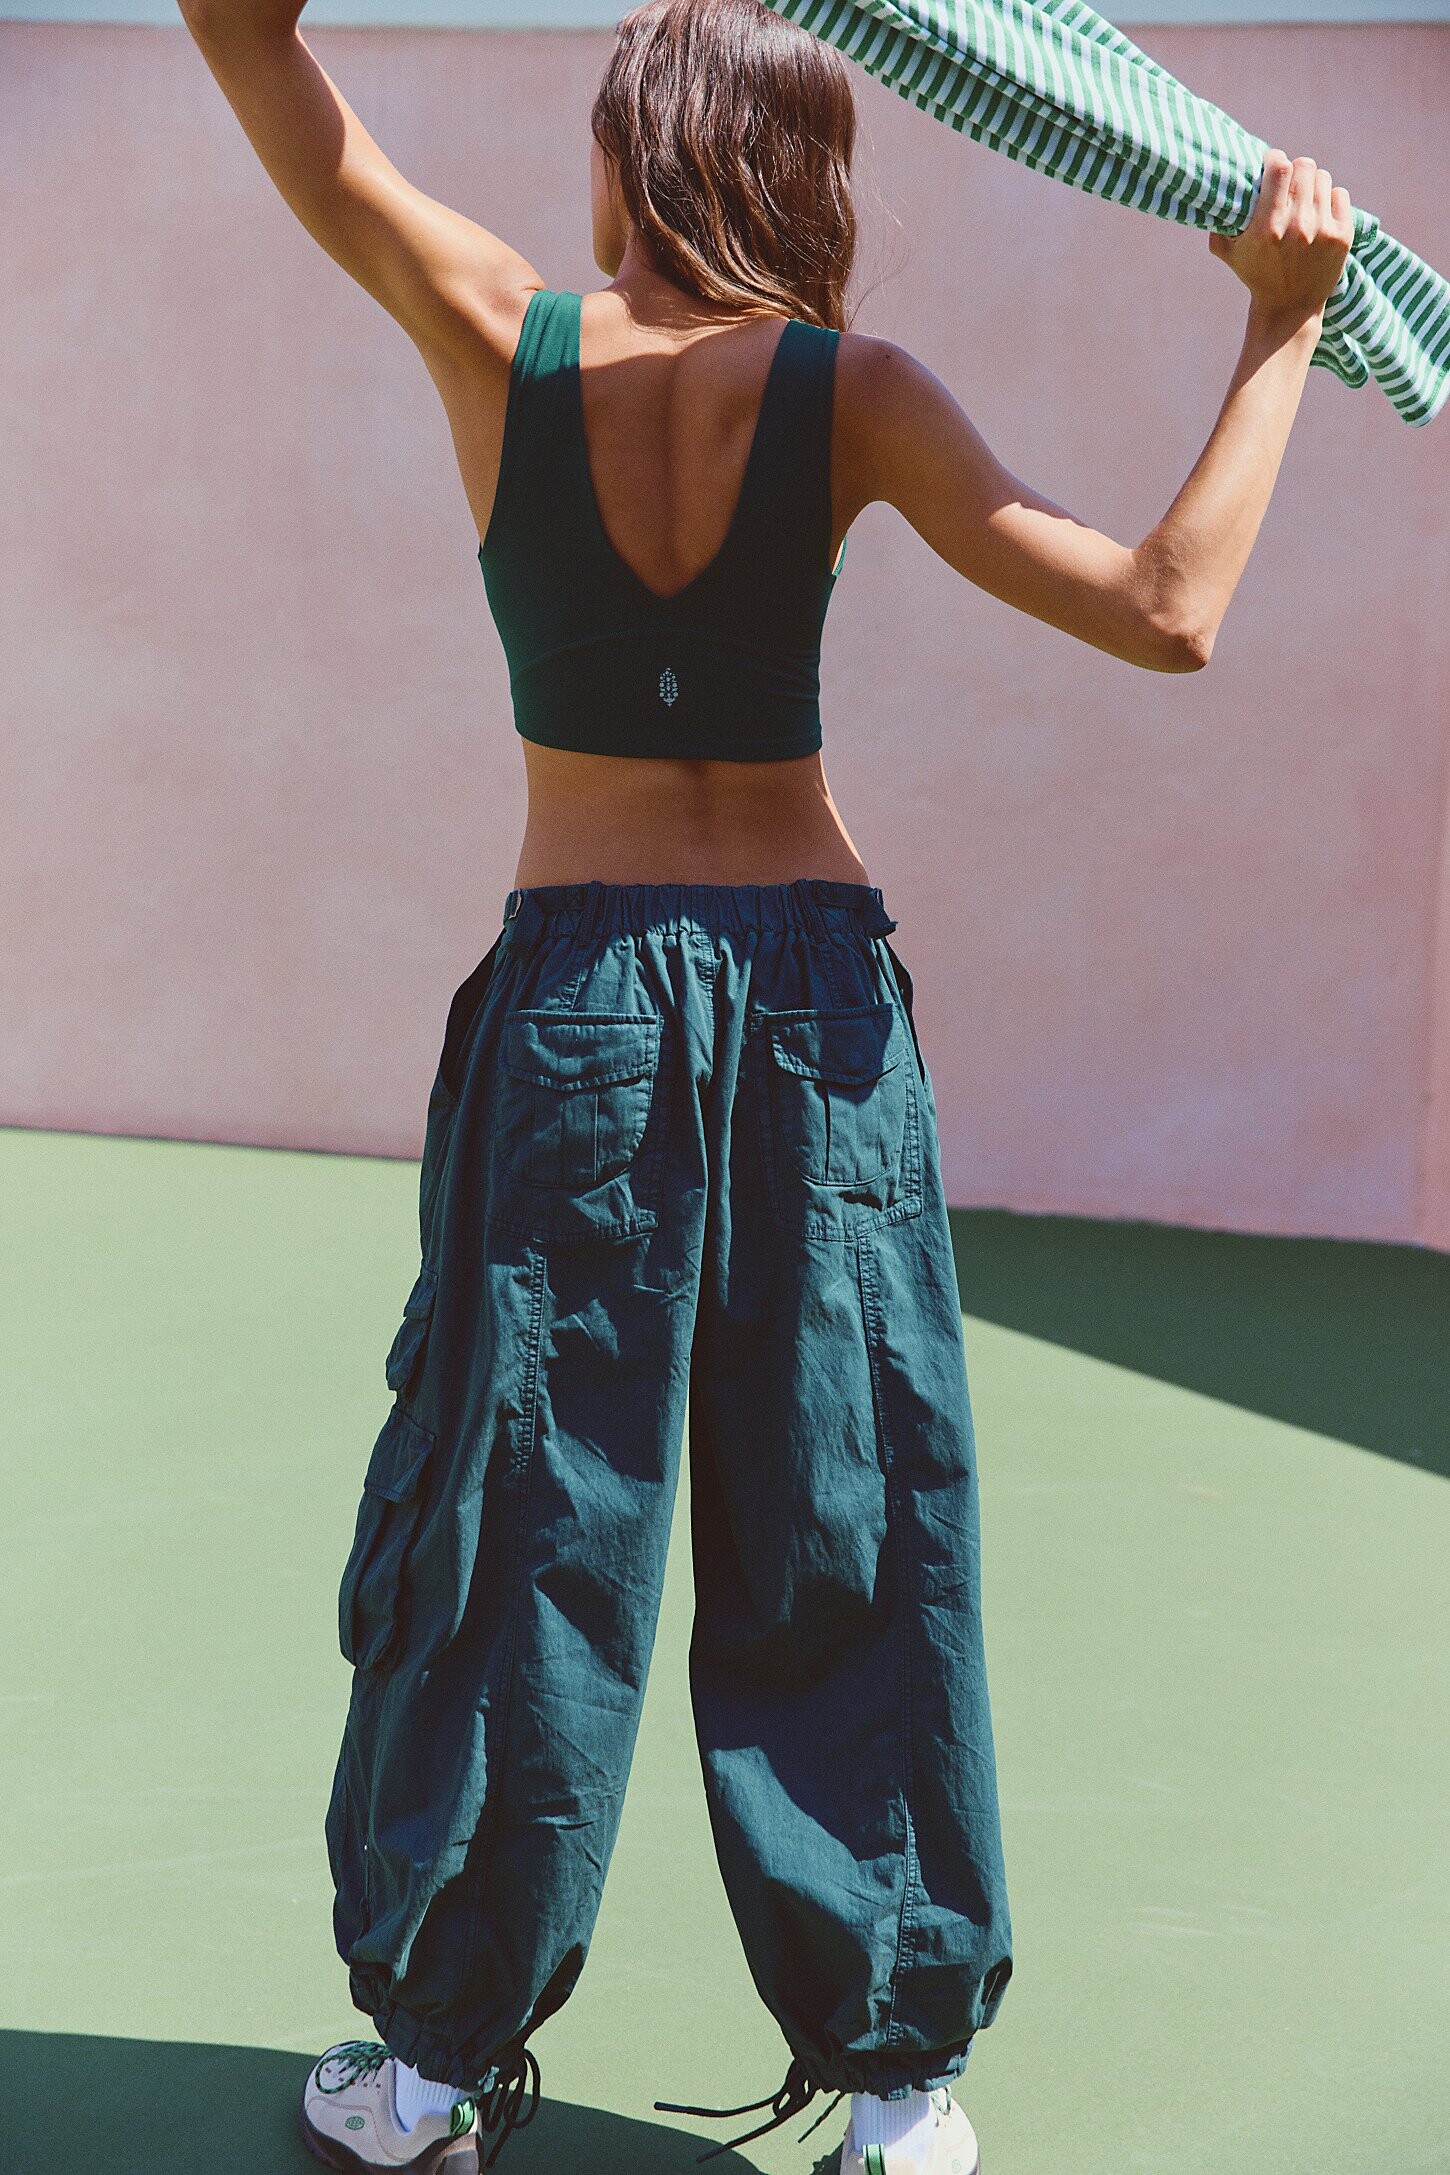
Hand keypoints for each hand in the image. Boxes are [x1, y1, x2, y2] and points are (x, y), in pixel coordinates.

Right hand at [1208, 149, 1353, 324]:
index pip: (1280, 167)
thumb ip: (1219, 223)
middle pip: (1304, 166)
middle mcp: (1297, 226)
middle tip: (1289, 181)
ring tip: (1304, 198)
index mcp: (1267, 228)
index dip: (1275, 158)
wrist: (1288, 309)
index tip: (1271, 163)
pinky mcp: (1342, 236)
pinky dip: (1330, 198)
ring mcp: (1323, 230)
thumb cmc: (1256, 276)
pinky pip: (1340, 194)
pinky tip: (1320, 211)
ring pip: (1323, 178)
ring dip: (1312, 183)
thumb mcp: (1229, 253)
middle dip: (1295, 170)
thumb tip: (1218, 191)